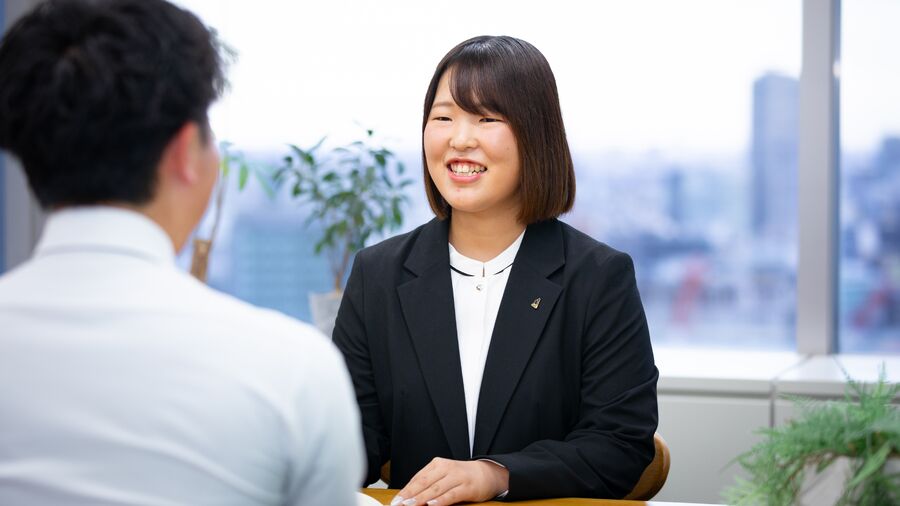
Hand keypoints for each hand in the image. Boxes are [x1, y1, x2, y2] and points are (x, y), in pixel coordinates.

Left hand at [389, 458, 508, 505]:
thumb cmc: (461, 477)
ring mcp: (457, 477)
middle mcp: (446, 468)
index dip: (405, 490)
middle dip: (409, 495)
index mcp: (437, 464)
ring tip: (410, 505)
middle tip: (398, 504)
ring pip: (435, 489)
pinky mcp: (467, 487)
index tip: (395, 501)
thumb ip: (428, 484)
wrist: (487, 473)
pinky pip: (451, 495)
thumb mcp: (443, 476)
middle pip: (424, 483)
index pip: (417, 478)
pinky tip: (432, 505)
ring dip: (421, 498)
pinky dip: (441, 500)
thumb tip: (409, 497)